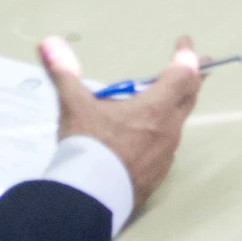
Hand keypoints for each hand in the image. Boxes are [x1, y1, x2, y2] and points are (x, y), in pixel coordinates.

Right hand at [39, 35, 201, 204]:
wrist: (91, 197)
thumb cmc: (89, 146)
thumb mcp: (74, 105)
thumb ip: (64, 72)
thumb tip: (49, 42)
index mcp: (156, 107)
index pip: (183, 73)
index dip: (186, 55)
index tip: (185, 44)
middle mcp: (169, 129)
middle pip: (189, 97)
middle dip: (190, 77)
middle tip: (192, 64)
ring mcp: (167, 154)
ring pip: (176, 123)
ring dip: (172, 107)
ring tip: (155, 102)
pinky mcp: (159, 174)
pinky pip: (166, 146)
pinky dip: (160, 133)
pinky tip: (143, 137)